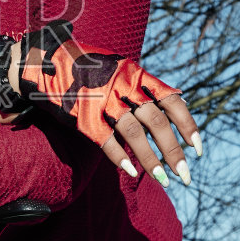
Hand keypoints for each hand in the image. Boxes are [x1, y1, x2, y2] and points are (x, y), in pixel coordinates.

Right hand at [15, 22, 202, 188]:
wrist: (42, 60)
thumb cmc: (85, 66)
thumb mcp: (118, 67)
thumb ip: (141, 84)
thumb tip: (173, 100)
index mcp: (135, 73)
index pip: (171, 101)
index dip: (188, 126)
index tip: (197, 149)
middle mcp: (122, 86)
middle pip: (157, 122)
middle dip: (174, 151)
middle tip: (185, 175)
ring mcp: (102, 101)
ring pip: (135, 134)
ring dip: (151, 160)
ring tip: (163, 180)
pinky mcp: (81, 116)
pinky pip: (105, 141)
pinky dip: (119, 158)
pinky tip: (130, 173)